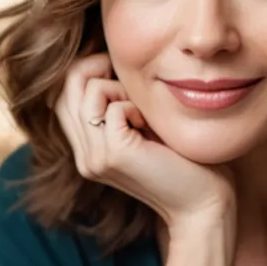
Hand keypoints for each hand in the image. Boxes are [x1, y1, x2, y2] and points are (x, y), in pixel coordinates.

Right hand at [52, 53, 235, 230]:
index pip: (62, 98)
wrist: (204, 203)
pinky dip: (134, 105)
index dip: (85, 72)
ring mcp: (95, 158)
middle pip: (66, 91)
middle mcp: (85, 157)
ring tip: (143, 109)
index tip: (116, 68)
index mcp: (88, 152)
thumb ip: (121, 105)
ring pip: (87, 93)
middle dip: (96, 69)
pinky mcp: (113, 155)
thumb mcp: (145, 127)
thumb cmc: (185, 161)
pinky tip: (151, 124)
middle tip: (128, 77)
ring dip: (118, 88)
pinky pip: (112, 107)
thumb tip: (108, 62)